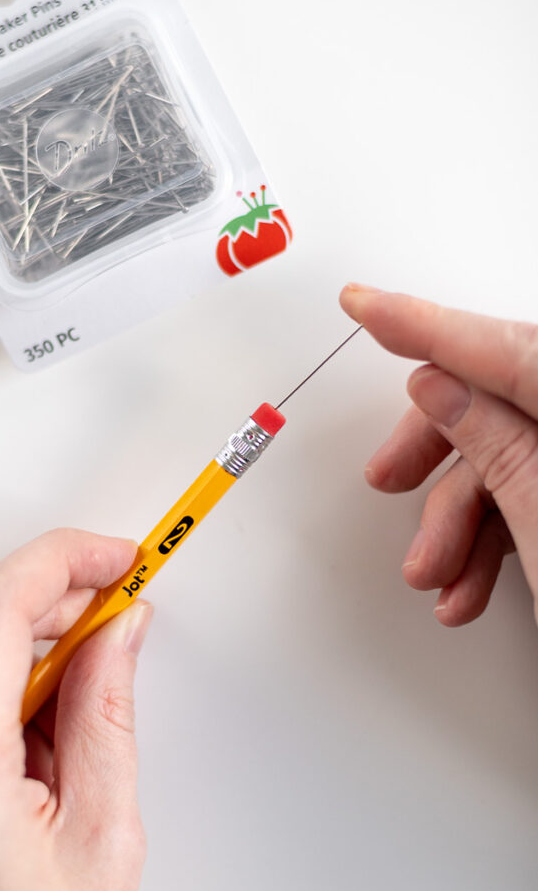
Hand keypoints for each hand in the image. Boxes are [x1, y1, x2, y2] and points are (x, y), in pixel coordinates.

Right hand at [340, 284, 537, 627]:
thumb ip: (494, 442)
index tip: (368, 305)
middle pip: (503, 401)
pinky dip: (492, 538)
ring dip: (460, 519)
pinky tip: (467, 585)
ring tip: (434, 572)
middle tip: (390, 475)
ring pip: (510, 458)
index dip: (428, 324)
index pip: (510, 346)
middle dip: (439, 451)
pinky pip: (529, 494)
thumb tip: (440, 386)